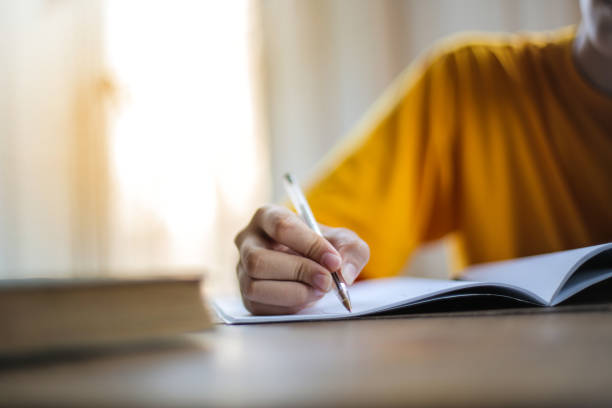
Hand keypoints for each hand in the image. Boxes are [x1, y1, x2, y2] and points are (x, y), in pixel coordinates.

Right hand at [234, 204, 369, 314]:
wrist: (314, 266)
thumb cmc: (323, 247)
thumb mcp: (344, 241)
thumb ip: (351, 250)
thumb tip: (344, 273)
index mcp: (268, 216)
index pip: (281, 227)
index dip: (309, 245)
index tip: (334, 260)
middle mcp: (247, 241)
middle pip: (259, 260)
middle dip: (298, 273)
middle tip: (327, 281)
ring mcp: (242, 270)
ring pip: (254, 286)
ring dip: (292, 293)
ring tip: (318, 290)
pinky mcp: (246, 296)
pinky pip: (259, 307)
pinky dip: (287, 307)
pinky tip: (306, 299)